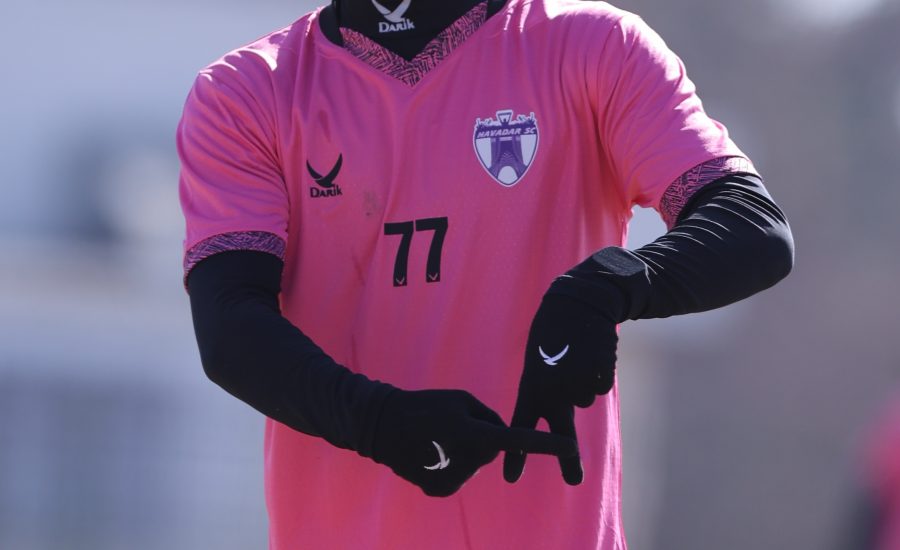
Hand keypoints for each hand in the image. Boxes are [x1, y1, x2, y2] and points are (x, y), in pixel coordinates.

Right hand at [372, 388, 576, 496]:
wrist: (382, 426)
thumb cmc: (426, 405)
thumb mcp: (460, 399)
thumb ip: (489, 417)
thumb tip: (502, 437)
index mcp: (474, 433)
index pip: (518, 440)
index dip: (546, 445)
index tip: (571, 448)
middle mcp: (468, 460)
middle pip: (491, 451)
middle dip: (481, 439)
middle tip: (452, 425)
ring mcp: (454, 478)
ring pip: (475, 464)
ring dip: (464, 452)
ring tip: (437, 438)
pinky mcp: (442, 489)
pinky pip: (460, 475)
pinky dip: (451, 465)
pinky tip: (432, 454)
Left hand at [503, 293, 617, 484]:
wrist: (577, 302)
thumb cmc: (551, 332)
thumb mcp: (538, 362)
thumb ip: (545, 393)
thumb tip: (562, 431)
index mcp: (531, 386)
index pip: (521, 426)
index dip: (517, 454)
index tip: (510, 479)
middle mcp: (552, 389)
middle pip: (561, 433)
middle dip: (567, 460)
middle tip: (574, 482)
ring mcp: (576, 383)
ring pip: (583, 399)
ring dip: (581, 383)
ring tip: (574, 356)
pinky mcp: (597, 375)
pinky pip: (598, 386)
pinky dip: (596, 373)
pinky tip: (589, 353)